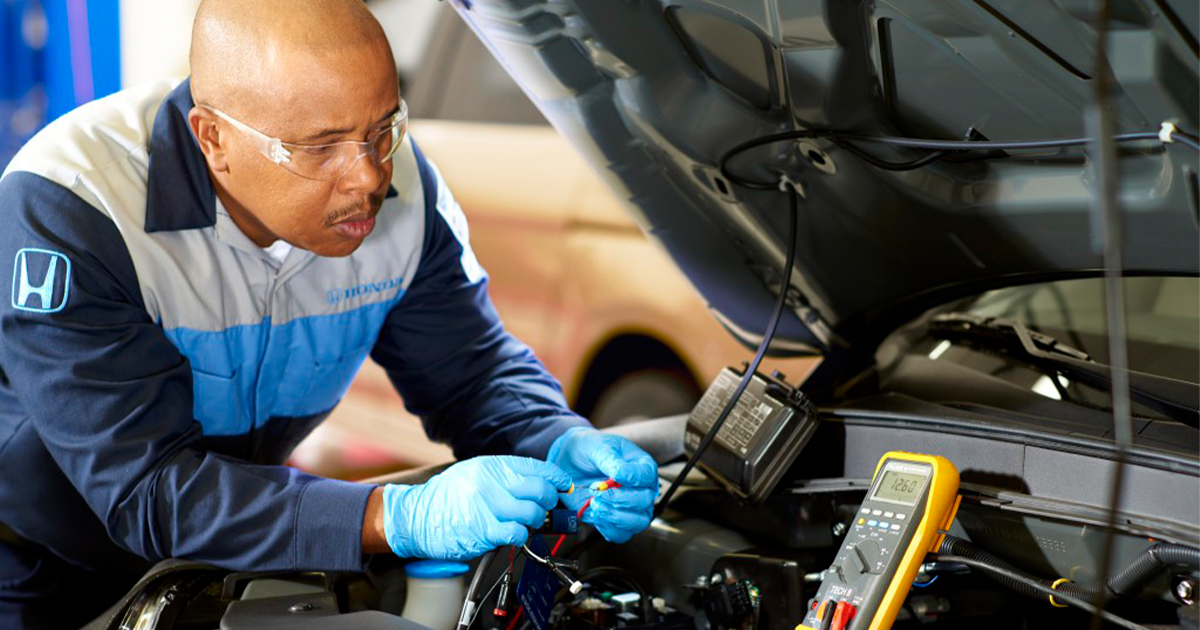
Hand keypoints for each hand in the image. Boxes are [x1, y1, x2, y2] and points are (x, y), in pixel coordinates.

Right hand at [382, 456, 571, 558]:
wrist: (415, 516)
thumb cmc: (446, 497)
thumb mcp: (475, 473)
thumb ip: (505, 476)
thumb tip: (539, 484)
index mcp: (492, 465)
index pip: (538, 468)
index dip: (557, 479)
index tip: (565, 488)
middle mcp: (491, 482)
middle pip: (540, 490)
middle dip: (549, 503)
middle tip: (544, 509)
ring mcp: (487, 506)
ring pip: (533, 513)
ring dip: (535, 521)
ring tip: (524, 523)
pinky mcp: (483, 530)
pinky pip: (517, 533)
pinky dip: (521, 535)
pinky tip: (511, 533)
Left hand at [547, 427, 658, 542]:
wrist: (570, 462)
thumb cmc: (589, 450)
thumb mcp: (599, 447)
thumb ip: (611, 460)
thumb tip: (620, 475)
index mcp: (641, 467)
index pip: (647, 476)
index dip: (633, 478)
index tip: (615, 475)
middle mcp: (640, 489)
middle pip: (645, 501)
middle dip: (621, 499)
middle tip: (599, 491)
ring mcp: (630, 507)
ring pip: (638, 522)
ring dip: (615, 516)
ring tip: (595, 504)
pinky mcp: (615, 520)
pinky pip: (621, 534)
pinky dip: (608, 528)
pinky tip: (595, 513)